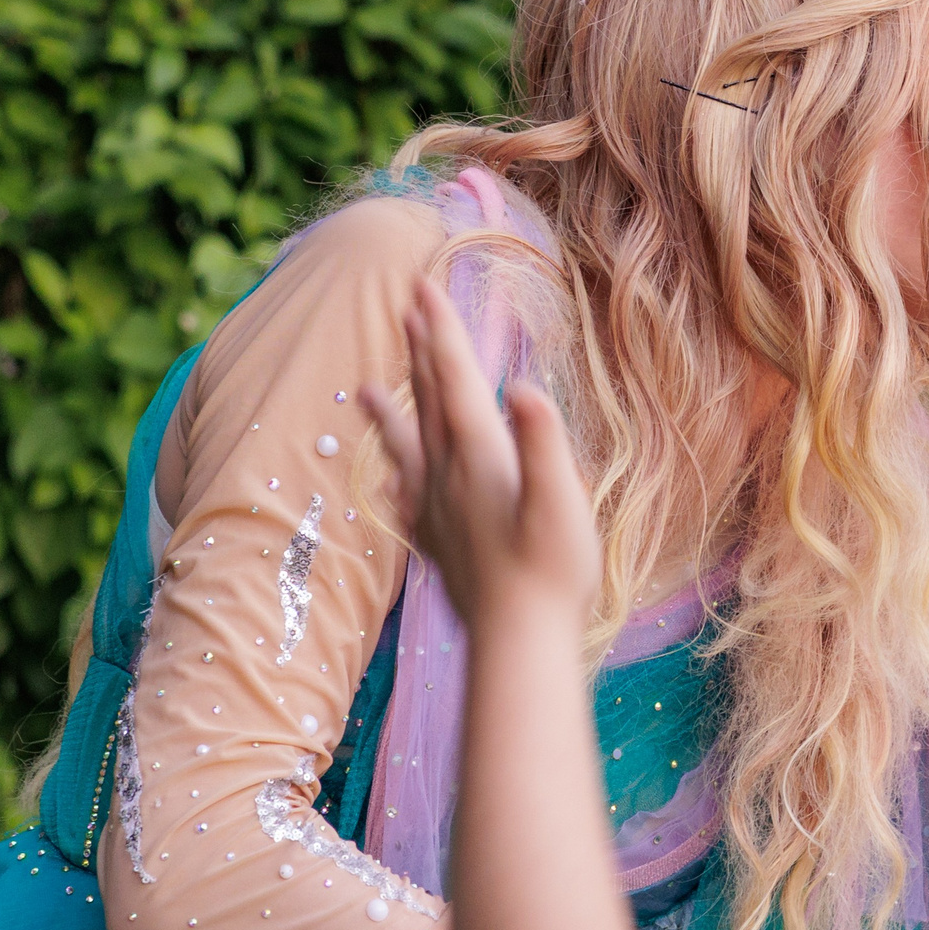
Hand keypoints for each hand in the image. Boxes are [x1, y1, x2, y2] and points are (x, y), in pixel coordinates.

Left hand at [360, 278, 599, 626]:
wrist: (519, 642)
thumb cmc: (552, 570)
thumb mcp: (561, 499)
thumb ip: (542, 440)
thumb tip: (521, 386)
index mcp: (480, 455)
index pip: (457, 380)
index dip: (442, 332)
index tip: (423, 287)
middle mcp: (450, 475)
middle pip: (431, 399)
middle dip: (421, 348)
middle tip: (407, 304)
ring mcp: (440, 509)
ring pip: (411, 442)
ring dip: (394, 408)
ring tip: (366, 388)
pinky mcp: (441, 540)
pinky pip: (411, 491)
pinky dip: (400, 472)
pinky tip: (396, 477)